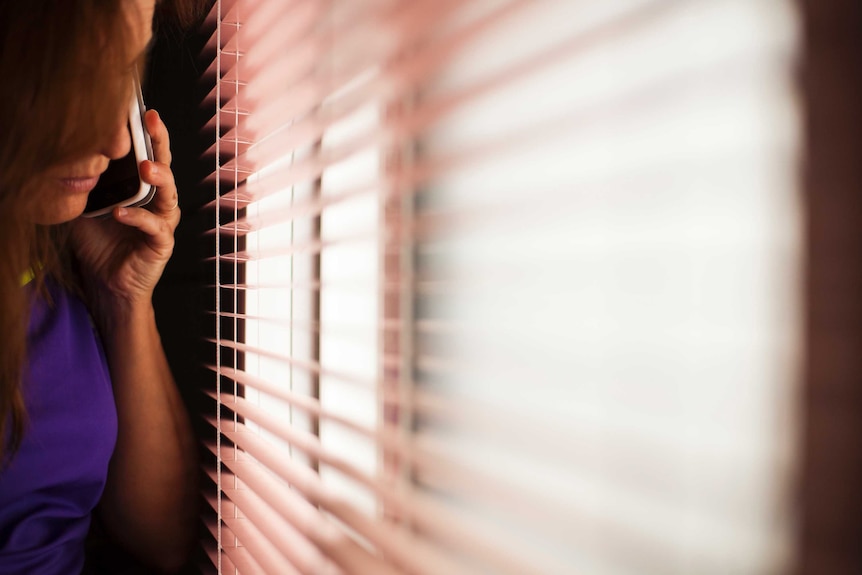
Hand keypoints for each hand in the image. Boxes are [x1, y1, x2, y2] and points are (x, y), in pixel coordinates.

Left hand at [71, 110, 180, 310]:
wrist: (107, 284)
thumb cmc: (99, 245)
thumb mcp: (86, 206)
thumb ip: (87, 183)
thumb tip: (69, 154)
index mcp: (142, 190)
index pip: (148, 155)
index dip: (148, 134)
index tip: (142, 111)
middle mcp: (158, 202)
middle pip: (165, 167)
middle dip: (160, 143)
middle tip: (152, 123)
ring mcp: (163, 222)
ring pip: (169, 195)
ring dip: (160, 178)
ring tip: (147, 167)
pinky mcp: (162, 243)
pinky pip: (154, 227)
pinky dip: (138, 218)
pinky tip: (120, 213)